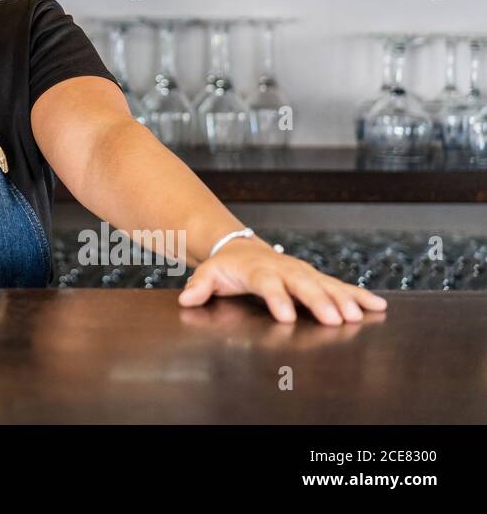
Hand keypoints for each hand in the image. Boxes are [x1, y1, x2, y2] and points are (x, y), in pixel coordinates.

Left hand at [178, 238, 387, 324]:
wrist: (239, 248)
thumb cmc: (225, 267)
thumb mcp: (208, 274)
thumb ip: (199, 287)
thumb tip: (187, 299)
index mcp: (258, 270)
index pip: (267, 284)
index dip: (277, 299)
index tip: (286, 316)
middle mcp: (285, 269)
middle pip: (303, 285)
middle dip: (319, 301)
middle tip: (335, 319)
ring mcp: (302, 272)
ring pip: (326, 285)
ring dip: (344, 300)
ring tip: (359, 315)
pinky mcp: (316, 278)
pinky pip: (340, 286)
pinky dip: (359, 296)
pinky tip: (378, 307)